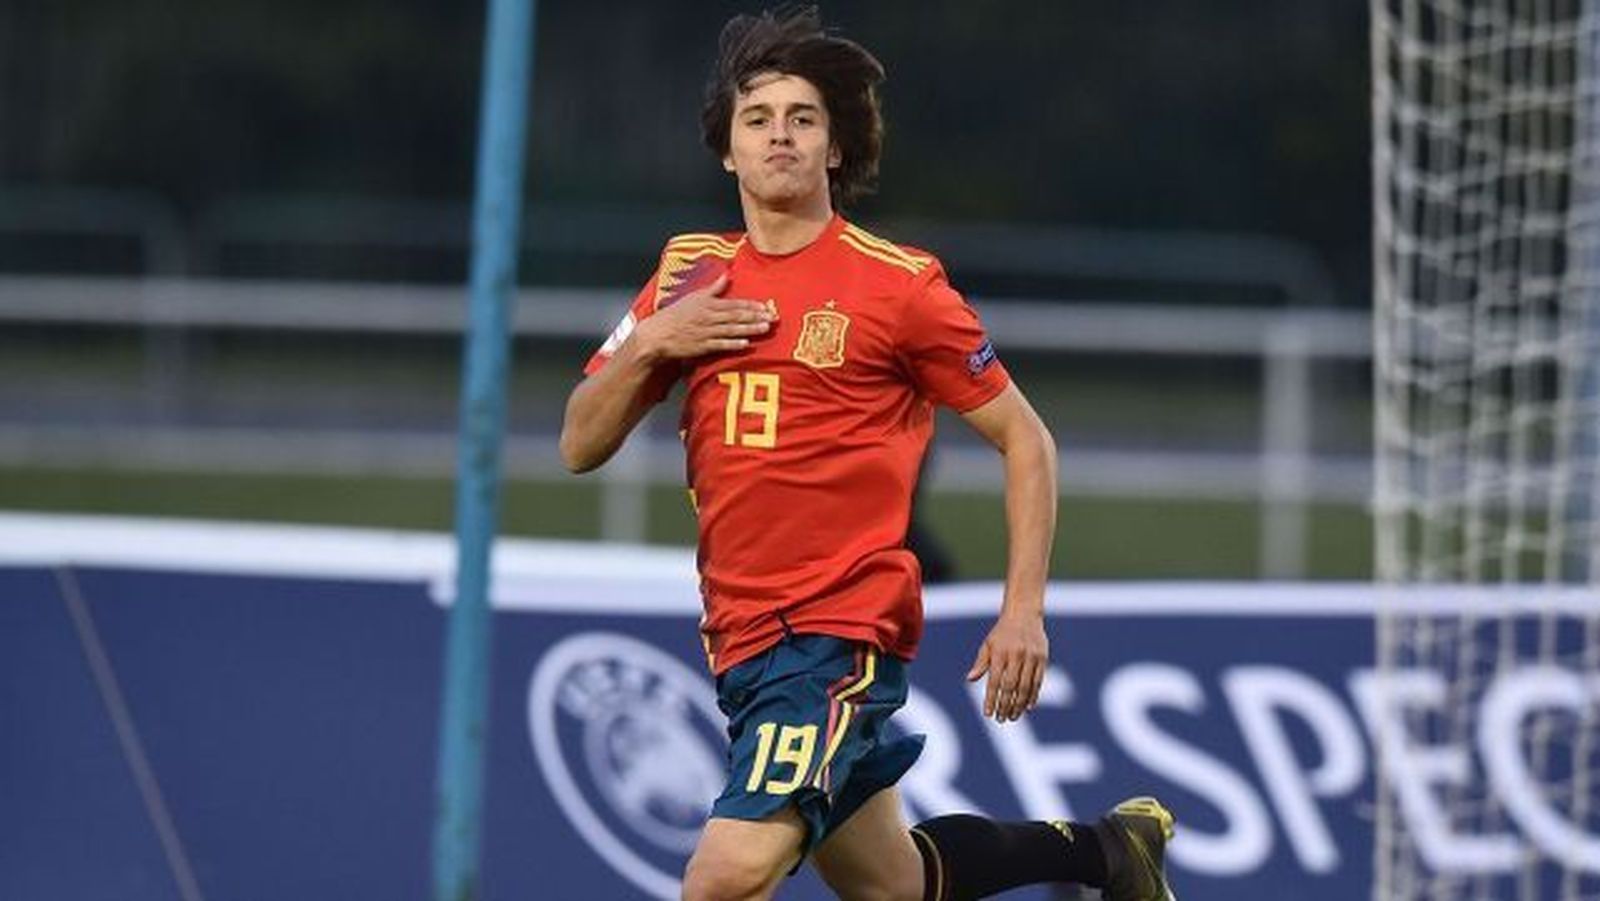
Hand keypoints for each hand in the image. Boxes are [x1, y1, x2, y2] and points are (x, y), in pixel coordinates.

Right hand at [633, 272, 775, 359]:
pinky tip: (745, 344)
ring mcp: (705, 332)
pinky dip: (732, 344)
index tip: (766, 306)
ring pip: (731, 329)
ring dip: (749, 329)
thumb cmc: (675, 315)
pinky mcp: (701, 346)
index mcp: (708, 304)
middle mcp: (708, 317)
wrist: (657, 334)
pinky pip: (719, 344)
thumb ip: (713, 288)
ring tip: (764, 328)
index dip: (751, 305)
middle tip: (772, 318)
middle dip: (755, 316)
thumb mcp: (694, 297)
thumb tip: (727, 274)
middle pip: (736, 316)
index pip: (733, 303)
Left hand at [966, 611, 1048, 721]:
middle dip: (1005, 705)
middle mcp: (1016, 655)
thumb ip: (981, 663)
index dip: (991, 699)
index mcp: (1000, 653)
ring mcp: (1031, 657)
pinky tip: (1028, 707)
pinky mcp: (1043, 658)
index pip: (994, 681)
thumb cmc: (1002, 632)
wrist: (1024, 614)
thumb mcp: (988, 644)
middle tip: (1001, 719)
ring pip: (1026, 686)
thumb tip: (970, 679)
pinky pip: (1038, 681)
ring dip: (1019, 705)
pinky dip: (1033, 695)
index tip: (988, 714)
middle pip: (1010, 687)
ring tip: (1013, 716)